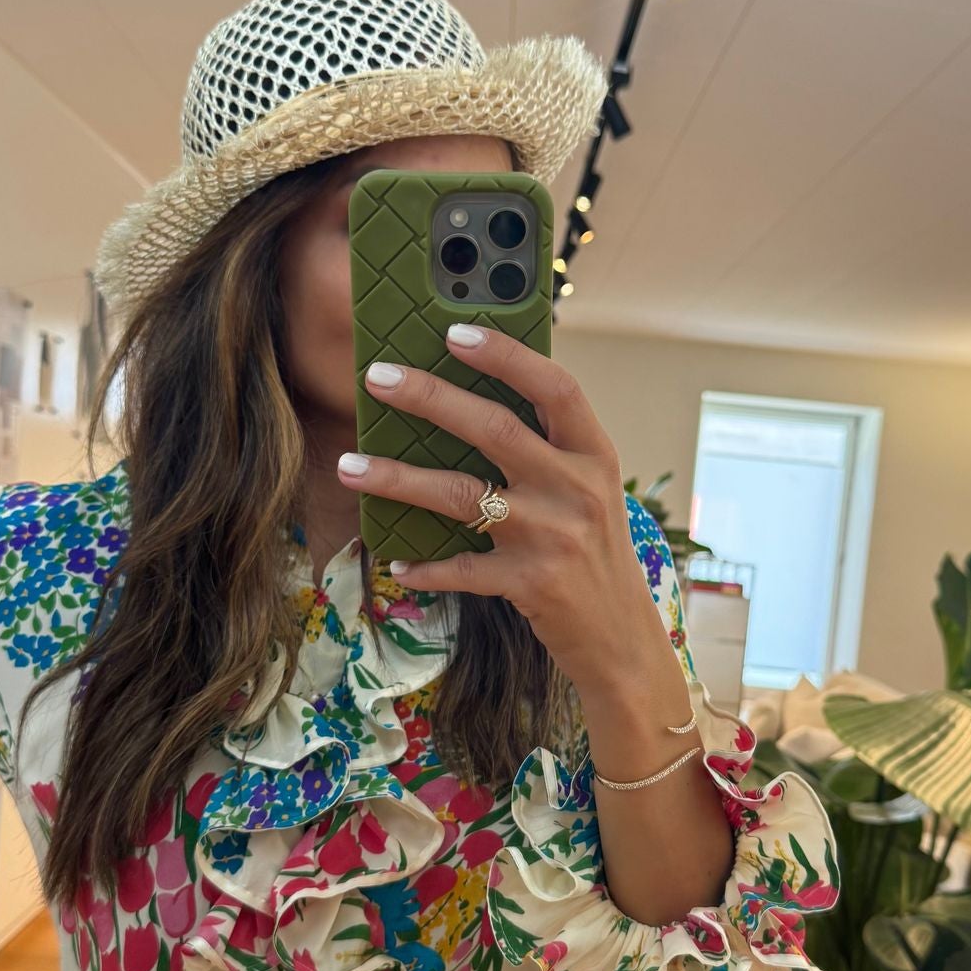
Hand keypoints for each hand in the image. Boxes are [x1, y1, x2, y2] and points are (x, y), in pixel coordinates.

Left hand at [338, 322, 648, 686]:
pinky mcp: (530, 583)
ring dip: (398, 478)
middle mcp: (577, 489)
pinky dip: (425, 567)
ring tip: (349, 466)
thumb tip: (468, 400)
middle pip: (495, 429)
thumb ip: (547, 450)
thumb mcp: (587, 492)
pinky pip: (460, 568)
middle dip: (429, 397)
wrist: (621, 638)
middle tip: (376, 377)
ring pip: (461, 494)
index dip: (507, 356)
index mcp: (594, 455)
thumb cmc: (592, 554)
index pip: (555, 388)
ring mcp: (553, 537)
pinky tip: (396, 562)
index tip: (455, 331)